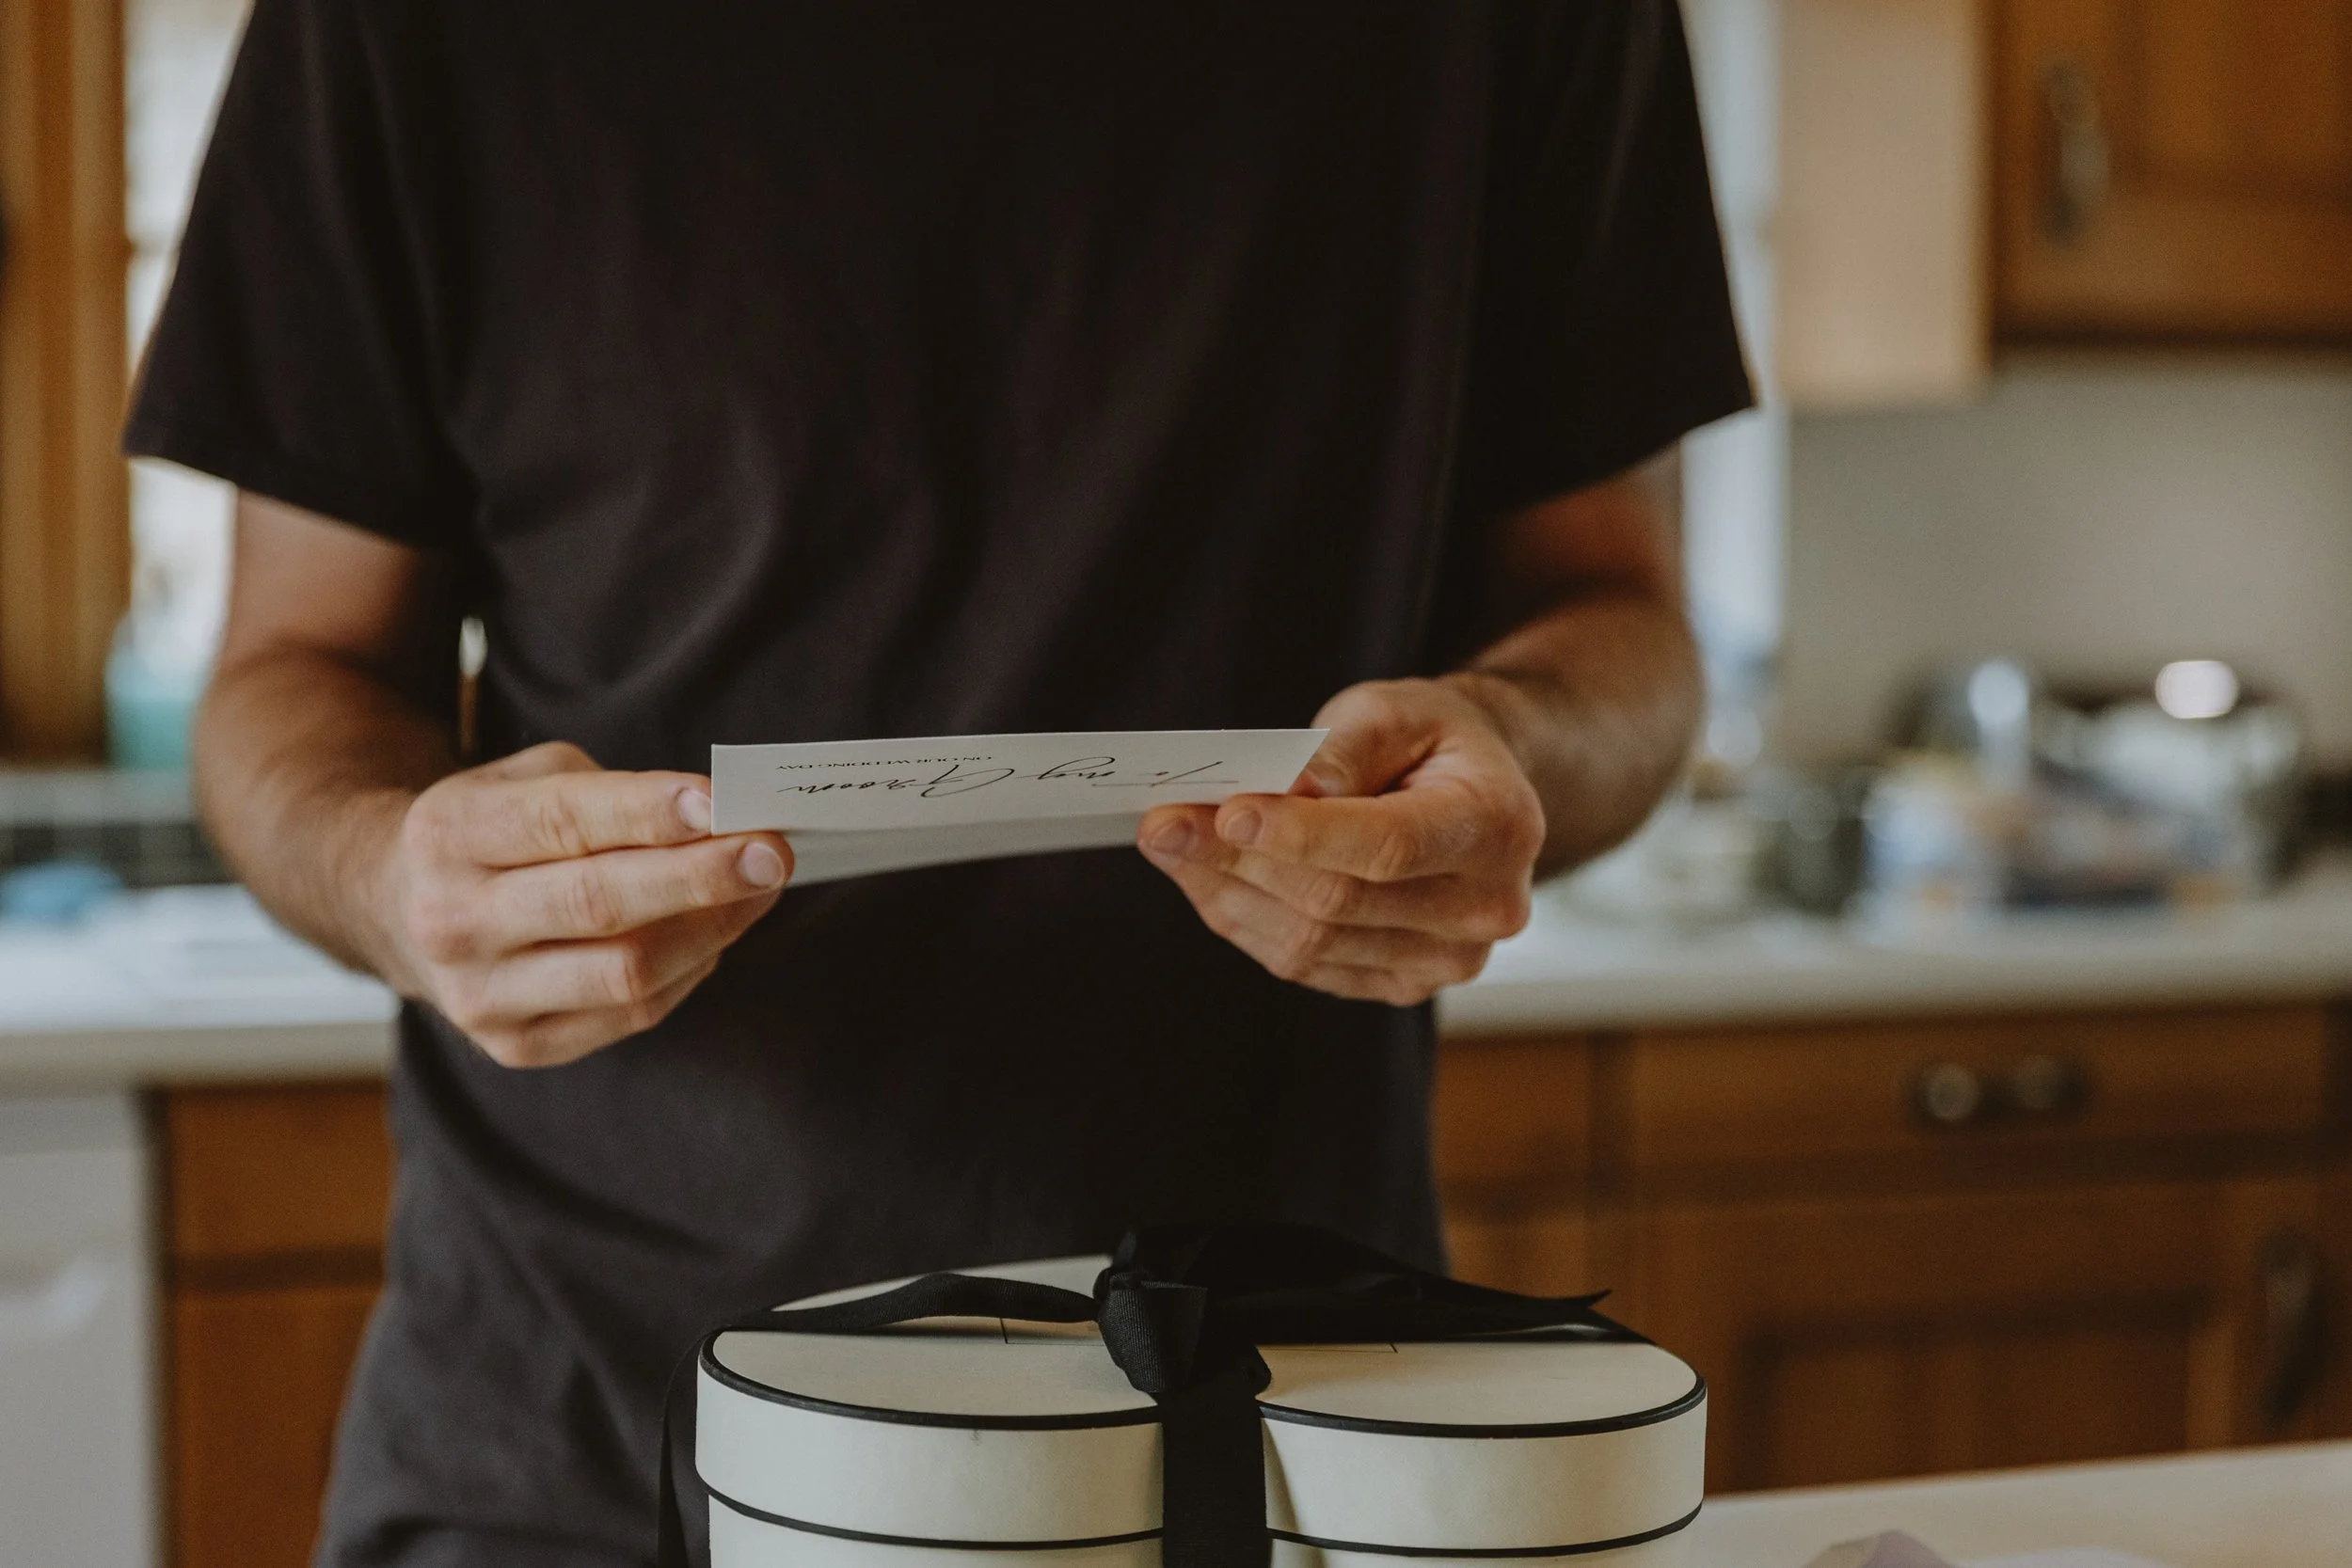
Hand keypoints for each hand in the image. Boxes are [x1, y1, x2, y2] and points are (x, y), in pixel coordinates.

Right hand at [370, 741, 789, 1066]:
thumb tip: (721, 819)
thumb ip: (611, 791)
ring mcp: (480, 995)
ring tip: (762, 889)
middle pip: (599, 904)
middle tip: (774, 853)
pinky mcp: (516, 1045)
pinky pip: (632, 1014)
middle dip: (699, 877)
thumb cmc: (491, 829)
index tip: (724, 802)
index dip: (648, 812)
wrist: (395, 906)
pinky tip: (716, 935)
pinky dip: (688, 970)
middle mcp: (453, 920)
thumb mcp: (524, 779)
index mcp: (447, 834)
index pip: (562, 824)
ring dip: (711, 928)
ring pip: (624, 972)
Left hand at [1137, 677, 1544, 1004]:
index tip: (1227, 814)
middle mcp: (1486, 907)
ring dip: (1225, 894)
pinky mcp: (1404, 985)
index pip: (1390, 846)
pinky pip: (1306, 966)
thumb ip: (1346, 748)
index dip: (1304, 835)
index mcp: (1498, 825)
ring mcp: (1448, 960)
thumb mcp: (1394, 709)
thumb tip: (1287, 792)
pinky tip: (1204, 879)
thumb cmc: (1427, 740)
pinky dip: (1244, 921)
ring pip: (1311, 944)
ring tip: (1169, 845)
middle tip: (1161, 825)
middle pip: (1339, 901)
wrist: (1471, 792)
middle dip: (1238, 862)